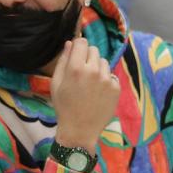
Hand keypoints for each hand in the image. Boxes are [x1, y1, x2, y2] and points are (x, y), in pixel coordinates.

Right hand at [52, 38, 120, 153]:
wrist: (79, 129)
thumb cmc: (64, 106)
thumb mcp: (56, 83)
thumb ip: (63, 61)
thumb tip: (70, 43)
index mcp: (75, 68)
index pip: (81, 42)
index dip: (78, 46)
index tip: (76, 54)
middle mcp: (93, 70)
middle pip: (94, 50)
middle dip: (87, 57)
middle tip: (82, 72)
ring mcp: (106, 79)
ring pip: (103, 62)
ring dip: (97, 68)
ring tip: (90, 84)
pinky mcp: (116, 88)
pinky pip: (111, 75)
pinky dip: (105, 80)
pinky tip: (98, 93)